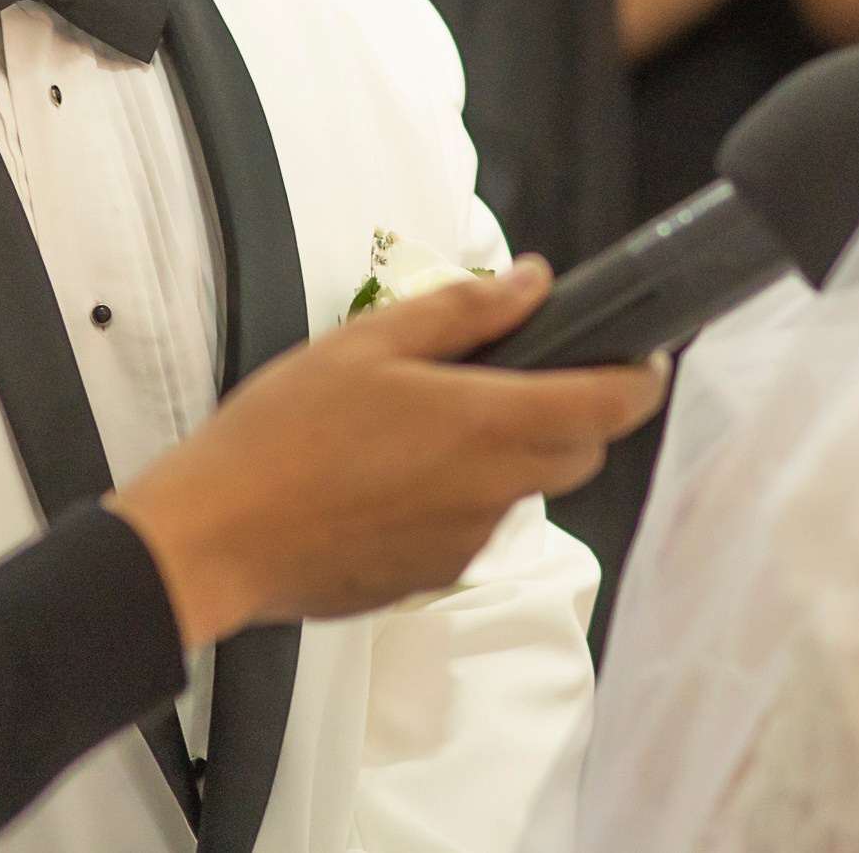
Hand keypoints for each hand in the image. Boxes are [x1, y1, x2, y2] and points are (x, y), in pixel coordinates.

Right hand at [108, 257, 664, 647]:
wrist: (216, 539)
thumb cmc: (283, 435)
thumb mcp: (371, 342)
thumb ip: (465, 310)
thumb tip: (532, 282)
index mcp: (490, 425)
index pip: (613, 407)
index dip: (641, 378)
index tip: (641, 356)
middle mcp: (494, 491)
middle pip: (582, 451)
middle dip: (577, 413)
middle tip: (526, 376)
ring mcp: (466, 542)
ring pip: (527, 490)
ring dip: (510, 454)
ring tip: (432, 423)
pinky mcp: (433, 577)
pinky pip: (475, 527)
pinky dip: (462, 496)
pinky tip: (396, 475)